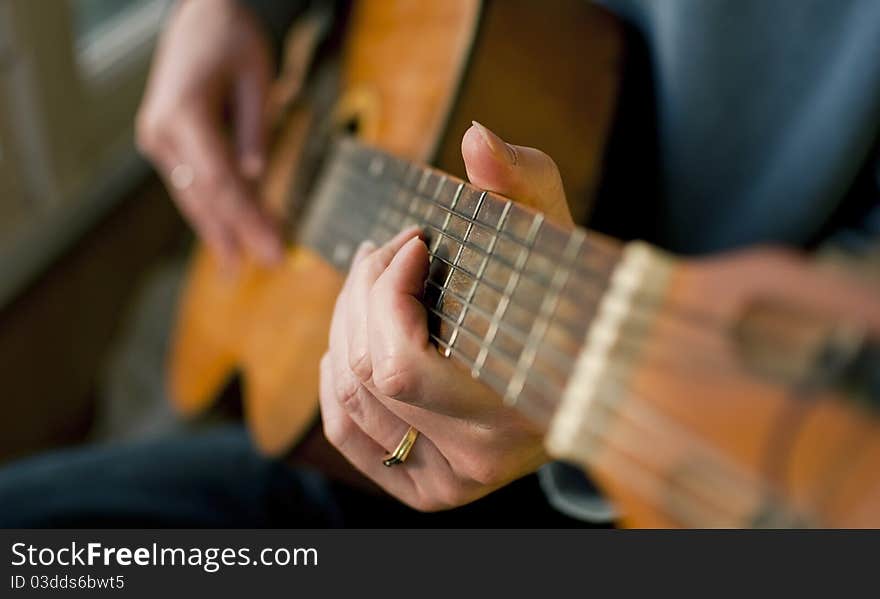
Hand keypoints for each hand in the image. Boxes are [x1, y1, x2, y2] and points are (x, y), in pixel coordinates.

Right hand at [136, 0, 282, 266]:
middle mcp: (161, 131)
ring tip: (240, 264)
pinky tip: (224, 234)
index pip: (221, 183)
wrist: (199, 13)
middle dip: (238, 233)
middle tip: (268, 262)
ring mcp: (157, 138)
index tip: (275, 249)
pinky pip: (189, 183)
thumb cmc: (231, 36)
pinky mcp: (164, 141)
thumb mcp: (257, 78)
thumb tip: (254, 177)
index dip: (249, 221)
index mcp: (184, 114)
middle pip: (204, 196)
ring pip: (192, 195)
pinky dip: (210, 209)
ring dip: (219, 230)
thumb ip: (255, 130)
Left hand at [319, 122, 571, 510]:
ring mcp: (451, 480)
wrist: (591, 368)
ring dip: (346, 323)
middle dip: (363, 293)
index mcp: (516, 410)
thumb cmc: (567, 295)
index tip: (413, 241)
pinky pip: (347, 431)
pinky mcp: (429, 487)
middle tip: (388, 250)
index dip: (386, 292)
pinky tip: (352, 339)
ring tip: (373, 280)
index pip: (398, 366)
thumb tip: (476, 138)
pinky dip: (334, 378)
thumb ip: (521, 180)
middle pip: (364, 373)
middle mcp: (480, 459)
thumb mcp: (552, 232)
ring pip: (348, 396)